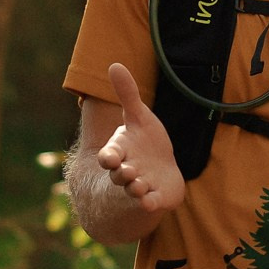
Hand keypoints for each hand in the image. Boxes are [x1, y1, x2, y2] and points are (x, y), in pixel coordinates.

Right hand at [95, 64, 185, 214]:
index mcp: (120, 152)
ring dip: (135, 188)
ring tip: (139, 186)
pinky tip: (152, 202)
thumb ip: (128, 96)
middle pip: (119, 174)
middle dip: (122, 173)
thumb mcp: (138, 118)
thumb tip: (114, 64)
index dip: (109, 156)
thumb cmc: (144, 143)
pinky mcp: (155, 198)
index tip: (109, 157)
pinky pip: (150, 203)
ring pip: (134, 189)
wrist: (160, 171)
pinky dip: (150, 203)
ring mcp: (140, 187)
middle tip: (127, 171)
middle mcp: (126, 171)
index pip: (109, 155)